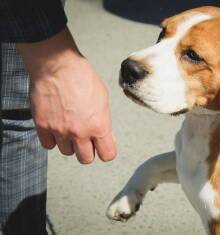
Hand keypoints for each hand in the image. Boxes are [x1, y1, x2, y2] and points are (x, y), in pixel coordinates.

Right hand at [17, 28, 116, 163]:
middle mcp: (80, 132)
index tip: (103, 146)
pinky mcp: (43, 126)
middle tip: (86, 139)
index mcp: (99, 126)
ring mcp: (60, 131)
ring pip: (67, 152)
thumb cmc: (83, 77)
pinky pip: (48, 145)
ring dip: (69, 144)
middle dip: (87, 150)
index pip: (107, 154)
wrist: (57, 66)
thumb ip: (104, 121)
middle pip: (86, 159)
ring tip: (69, 128)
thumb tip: (107, 136)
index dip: (106, 151)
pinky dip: (52, 139)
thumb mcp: (103, 99)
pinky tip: (56, 128)